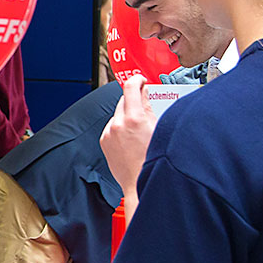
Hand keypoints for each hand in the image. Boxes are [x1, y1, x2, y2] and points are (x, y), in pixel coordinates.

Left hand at [100, 74, 156, 199]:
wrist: (139, 182)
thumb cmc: (152, 161)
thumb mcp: (159, 129)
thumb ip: (151, 108)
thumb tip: (146, 93)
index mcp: (134, 119)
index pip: (131, 87)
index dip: (137, 79)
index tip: (141, 80)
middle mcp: (118, 124)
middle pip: (124, 99)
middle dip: (134, 100)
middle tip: (146, 106)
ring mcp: (109, 132)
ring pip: (118, 113)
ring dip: (127, 114)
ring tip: (139, 128)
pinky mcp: (104, 140)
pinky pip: (112, 126)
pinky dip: (120, 126)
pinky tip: (130, 137)